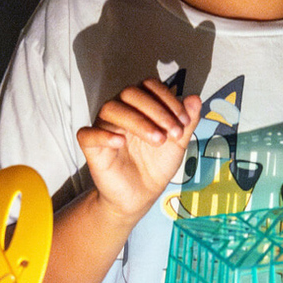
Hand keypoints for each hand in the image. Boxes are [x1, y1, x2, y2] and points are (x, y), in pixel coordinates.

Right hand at [77, 79, 201, 220]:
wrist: (141, 196)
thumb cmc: (156, 165)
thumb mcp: (177, 144)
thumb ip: (187, 122)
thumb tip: (195, 98)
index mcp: (139, 106)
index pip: (149, 86)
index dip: (168, 98)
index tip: (185, 121)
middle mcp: (120, 111)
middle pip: (130, 93)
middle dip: (156, 110)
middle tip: (173, 134)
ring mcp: (104, 127)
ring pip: (111, 108)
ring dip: (137, 121)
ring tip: (157, 141)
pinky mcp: (91, 147)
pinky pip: (87, 134)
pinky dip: (103, 135)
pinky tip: (120, 143)